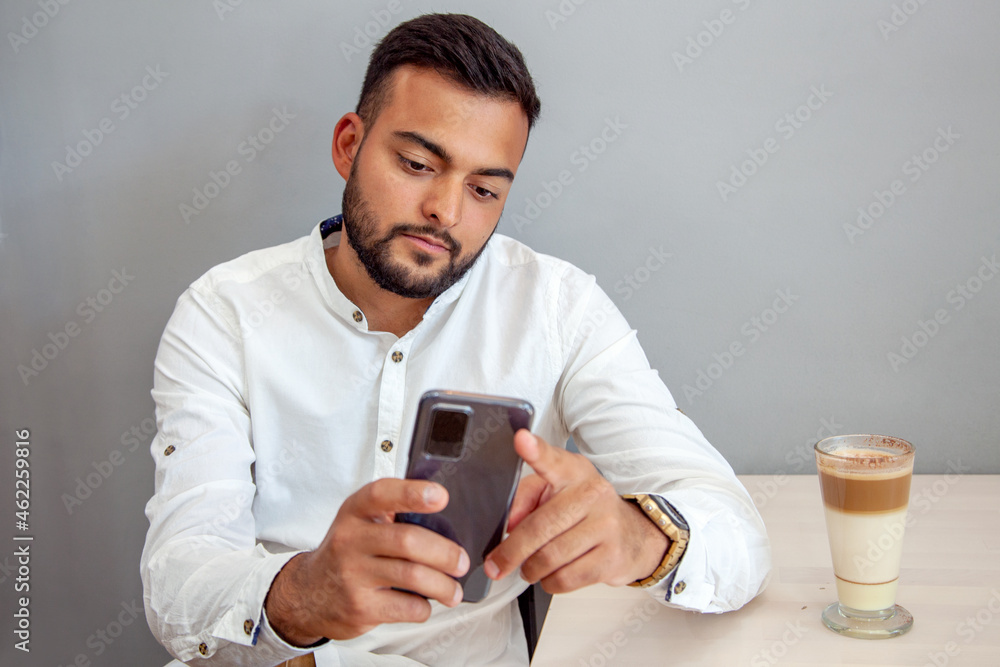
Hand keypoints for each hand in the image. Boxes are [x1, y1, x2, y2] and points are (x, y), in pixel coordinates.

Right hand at [264, 479, 469, 644]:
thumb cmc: (347, 553)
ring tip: (454, 591)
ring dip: (443, 585)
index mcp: (355, 512)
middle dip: (445, 553)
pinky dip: (425, 607)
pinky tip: (425, 603)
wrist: (308, 594)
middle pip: (407, 541)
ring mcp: (354, 575)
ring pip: (413, 576)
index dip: (412, 493)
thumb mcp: (359, 523)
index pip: (382, 494)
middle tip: (461, 561)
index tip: (441, 497)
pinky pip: (407, 606)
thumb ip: (392, 512)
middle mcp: (351, 540)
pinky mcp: (360, 607)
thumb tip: (445, 510)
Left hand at [484, 430, 667, 593]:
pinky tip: (553, 574)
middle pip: (540, 526)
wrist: (636, 536)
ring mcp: (606, 526)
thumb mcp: (557, 492)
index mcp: (573, 472)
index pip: (552, 460)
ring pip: (550, 558)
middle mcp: (592, 494)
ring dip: (532, 570)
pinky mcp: (611, 558)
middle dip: (511, 551)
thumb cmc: (586, 513)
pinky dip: (551, 582)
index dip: (535, 451)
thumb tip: (510, 525)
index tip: (521, 440)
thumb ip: (526, 499)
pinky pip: (566, 579)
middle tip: (496, 565)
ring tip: (532, 567)